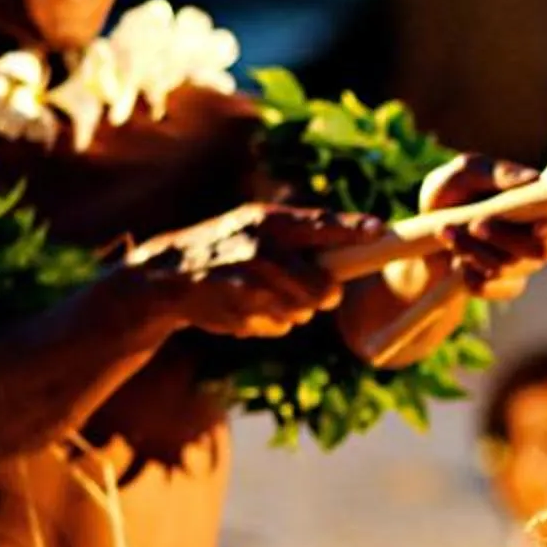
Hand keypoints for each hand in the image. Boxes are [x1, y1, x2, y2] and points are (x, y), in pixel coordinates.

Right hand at [126, 203, 378, 338]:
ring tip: (262, 296)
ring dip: (290, 311)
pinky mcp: (233, 306)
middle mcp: (258, 245)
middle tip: (315, 296)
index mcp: (268, 221)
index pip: (320, 224)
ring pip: (300, 312)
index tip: (381, 230)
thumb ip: (301, 242)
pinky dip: (265, 322)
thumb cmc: (226, 252)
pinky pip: (275, 325)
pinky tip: (242, 307)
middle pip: (321, 289)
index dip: (352, 230)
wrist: (166, 275)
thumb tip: (353, 255)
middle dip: (322, 297)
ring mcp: (245, 277)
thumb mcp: (258, 232)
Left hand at [418, 154, 546, 302]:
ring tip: (448, 231)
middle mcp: (540, 236)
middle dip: (505, 239)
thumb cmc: (452, 191)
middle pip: (543, 251)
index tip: (538, 227)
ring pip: (512, 269)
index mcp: (541, 203)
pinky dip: (469, 273)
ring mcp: (524, 264)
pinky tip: (456, 259)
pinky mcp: (505, 285)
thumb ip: (498, 172)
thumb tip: (534, 180)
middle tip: (474, 224)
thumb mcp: (466, 171)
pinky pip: (493, 288)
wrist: (423, 228)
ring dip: (475, 251)